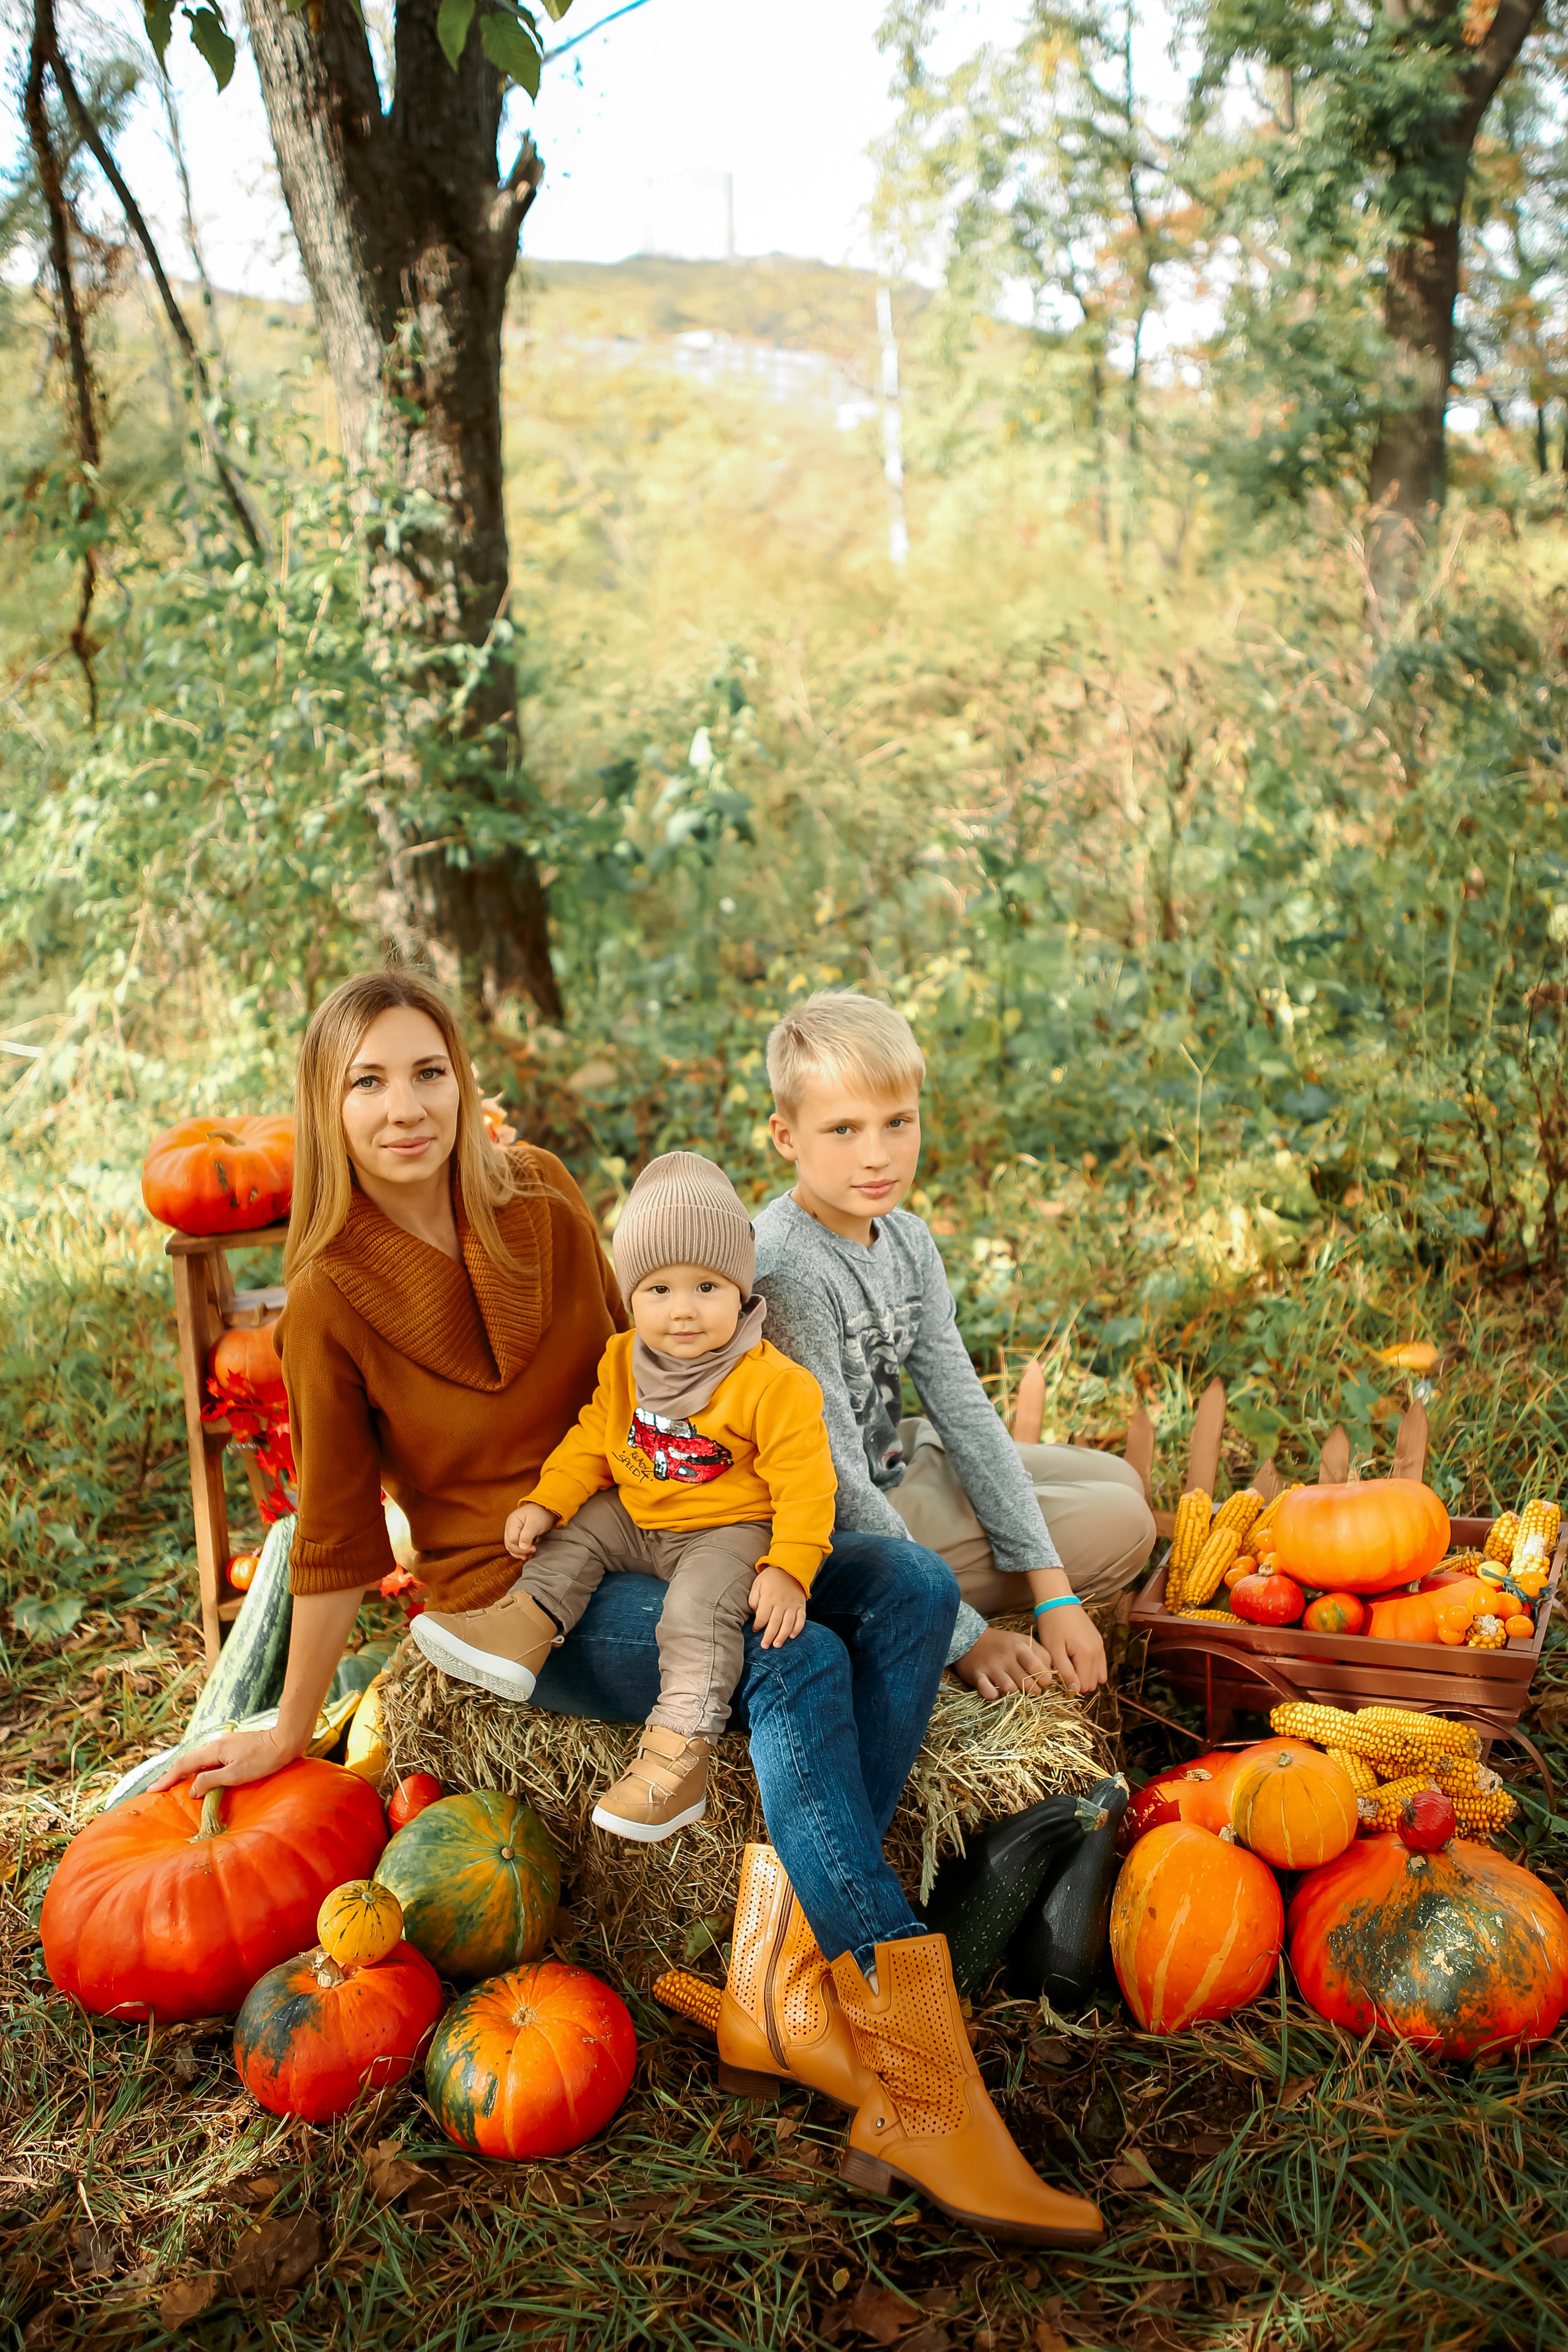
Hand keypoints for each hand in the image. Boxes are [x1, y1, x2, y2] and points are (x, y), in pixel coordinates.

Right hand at [148, 1720, 301, 1800]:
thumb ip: (211, 1781)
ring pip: (200, 1760)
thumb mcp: (235, 1775)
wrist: (286, 1741)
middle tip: (160, 1789)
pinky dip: (201, 1770)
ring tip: (176, 1787)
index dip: (167, 1778)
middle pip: (189, 1761)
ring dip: (187, 1773)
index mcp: (214, 1750)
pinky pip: (211, 1760)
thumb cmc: (264, 1760)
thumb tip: (191, 1790)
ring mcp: (227, 1745)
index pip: (183, 1765)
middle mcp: (217, 1744)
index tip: (152, 1790)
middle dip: (173, 1775)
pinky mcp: (236, 1748)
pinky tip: (203, 1778)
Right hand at [505, 1501, 557, 1560]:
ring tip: (529, 1554)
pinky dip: (518, 1551)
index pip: (512, 1540)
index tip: (533, 1548)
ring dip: (518, 1552)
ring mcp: (512, 1530)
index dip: (522, 1547)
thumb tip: (522, 1547)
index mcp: (513, 1521)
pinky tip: (525, 1553)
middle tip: (532, 1551)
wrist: (546, 1509)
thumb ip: (527, 1535)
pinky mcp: (516, 1534)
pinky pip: (513, 1545)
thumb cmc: (541, 1514)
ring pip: (510, 1546)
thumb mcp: (535, 1524)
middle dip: (520, 1551)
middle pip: (509, 1544)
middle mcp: (510, 1526)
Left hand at [749, 1565, 807, 1648]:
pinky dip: (798, 1628)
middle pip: (775, 1623)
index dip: (758, 1625)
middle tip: (765, 1646)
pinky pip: (801, 1619)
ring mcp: (793, 1605)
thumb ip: (753, 1598)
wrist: (789, 1567)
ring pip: (788, 1623)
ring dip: (783, 1635)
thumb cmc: (770, 1578)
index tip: (755, 1630)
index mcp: (769, 1598)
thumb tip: (754, 1613)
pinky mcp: (801, 1605)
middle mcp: (781, 1603)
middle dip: (769, 1636)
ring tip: (777, 1645)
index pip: (762, 1617)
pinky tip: (793, 1636)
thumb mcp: (757, 1584)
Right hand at [951, 1625, 1050, 1699]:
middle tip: (1031, 1689)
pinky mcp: (977, 1675)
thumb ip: (1039, 1654)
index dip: (1044, 1679)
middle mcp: (1006, 1657)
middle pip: (1026, 1681)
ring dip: (1014, 1693)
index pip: (1038, 1667)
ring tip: (1013, 1688)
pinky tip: (995, 1690)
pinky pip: (989, 1692)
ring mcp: (991, 1666)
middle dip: (1032, 1690)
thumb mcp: (1023, 1641)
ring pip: (1010, 1689)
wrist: (971, 1638)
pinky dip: (993, 1695)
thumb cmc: (1002, 1643)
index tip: (1043, 1681)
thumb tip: (1051, 1673)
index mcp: (1020, 1647)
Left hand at [1029, 1600, 1106, 1695]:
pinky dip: (1090, 1667)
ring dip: (1084, 1675)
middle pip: (1092, 1682)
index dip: (1070, 1685)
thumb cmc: (1052, 1624)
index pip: (1084, 1685)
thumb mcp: (1054, 1649)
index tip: (1058, 1676)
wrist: (1059, 1600)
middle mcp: (1098, 1652)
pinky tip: (1077, 1662)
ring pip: (1098, 1674)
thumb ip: (1065, 1671)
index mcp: (1087, 1655)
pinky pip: (1100, 1663)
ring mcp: (1100, 1646)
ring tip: (1068, 1666)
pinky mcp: (1099, 1641)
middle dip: (1078, 1681)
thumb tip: (1075, 1690)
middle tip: (1062, 1671)